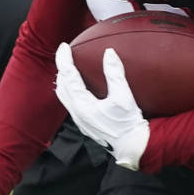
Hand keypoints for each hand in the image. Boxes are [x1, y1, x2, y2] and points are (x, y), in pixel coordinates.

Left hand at [55, 43, 149, 169]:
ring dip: (65, 81)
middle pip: (61, 87)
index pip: (68, 77)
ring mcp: (80, 120)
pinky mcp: (86, 124)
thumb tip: (109, 53)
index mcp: (83, 105)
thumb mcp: (124, 97)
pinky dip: (71, 91)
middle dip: (62, 69)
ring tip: (70, 69)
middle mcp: (77, 113)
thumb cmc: (128, 124)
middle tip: (66, 55)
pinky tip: (81, 88)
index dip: (64, 59)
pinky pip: (72, 104)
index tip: (64, 46)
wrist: (132, 148)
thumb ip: (115, 74)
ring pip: (64, 97)